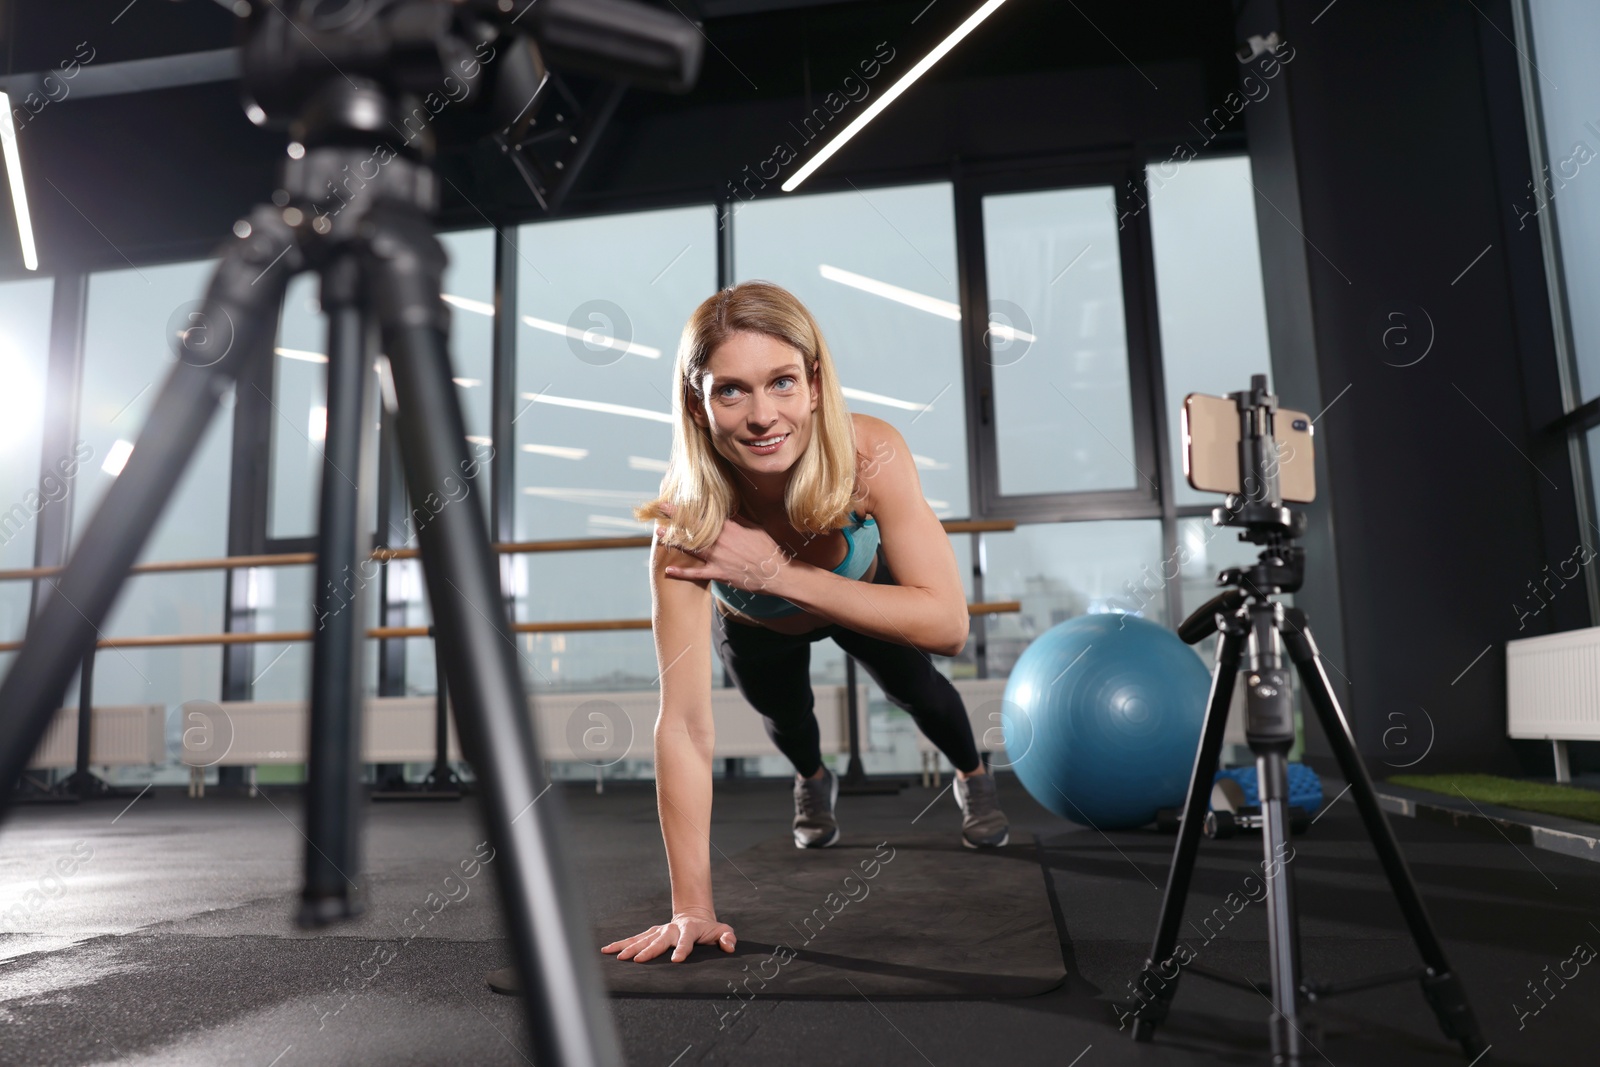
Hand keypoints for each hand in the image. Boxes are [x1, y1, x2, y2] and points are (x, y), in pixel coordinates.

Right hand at [601, 907, 736, 962]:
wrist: (694, 915)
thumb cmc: (709, 928)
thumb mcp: (722, 931)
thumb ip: (727, 937)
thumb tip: (729, 946)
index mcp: (689, 930)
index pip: (686, 940)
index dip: (682, 949)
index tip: (676, 960)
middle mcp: (671, 930)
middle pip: (659, 940)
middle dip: (649, 950)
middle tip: (637, 960)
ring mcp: (660, 931)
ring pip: (643, 939)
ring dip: (630, 947)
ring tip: (617, 957)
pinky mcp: (651, 934)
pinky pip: (635, 939)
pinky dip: (621, 944)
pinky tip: (607, 950)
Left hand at [656, 503, 789, 593]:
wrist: (776, 572)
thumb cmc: (767, 549)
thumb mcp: (755, 528)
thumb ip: (739, 519)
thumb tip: (728, 509)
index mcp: (729, 527)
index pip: (705, 514)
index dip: (689, 507)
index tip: (676, 498)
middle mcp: (721, 540)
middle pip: (694, 527)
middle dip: (676, 517)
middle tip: (659, 509)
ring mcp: (718, 558)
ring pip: (691, 547)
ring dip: (674, 539)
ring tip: (658, 532)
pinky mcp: (719, 573)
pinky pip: (697, 573)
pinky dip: (682, 573)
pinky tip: (668, 570)